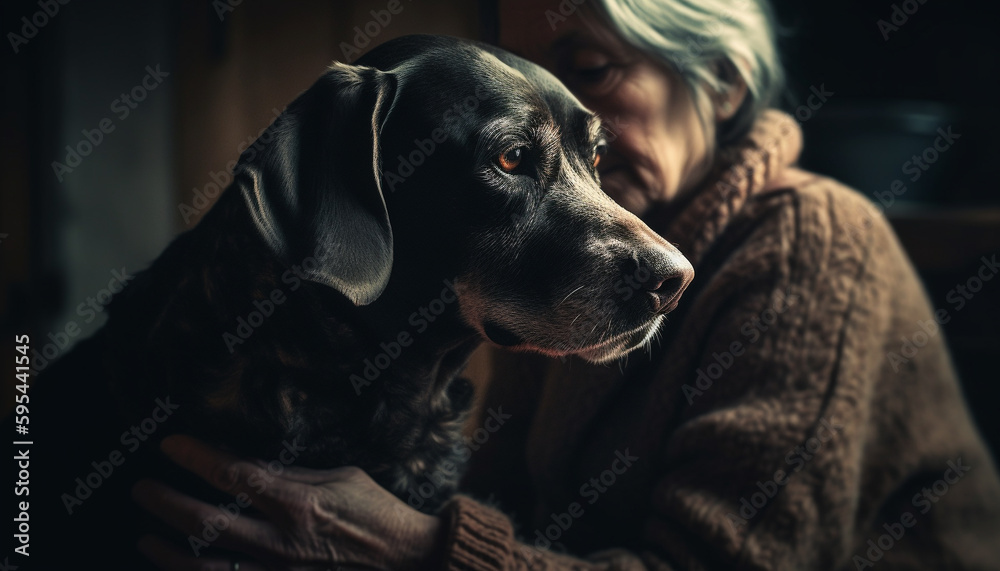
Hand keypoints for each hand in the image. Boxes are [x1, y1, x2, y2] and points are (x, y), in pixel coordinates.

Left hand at [132, 435, 446, 570]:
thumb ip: (292, 474)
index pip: (235, 475)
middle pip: (206, 523)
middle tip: (143, 489)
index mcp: (301, 504)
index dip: (196, 457)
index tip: (171, 444)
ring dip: (167, 554)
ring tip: (146, 539)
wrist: (410, 562)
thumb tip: (247, 465)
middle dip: (165, 503)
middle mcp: (284, 543)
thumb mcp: (342, 477)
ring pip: (206, 569)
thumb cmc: (378, 513)